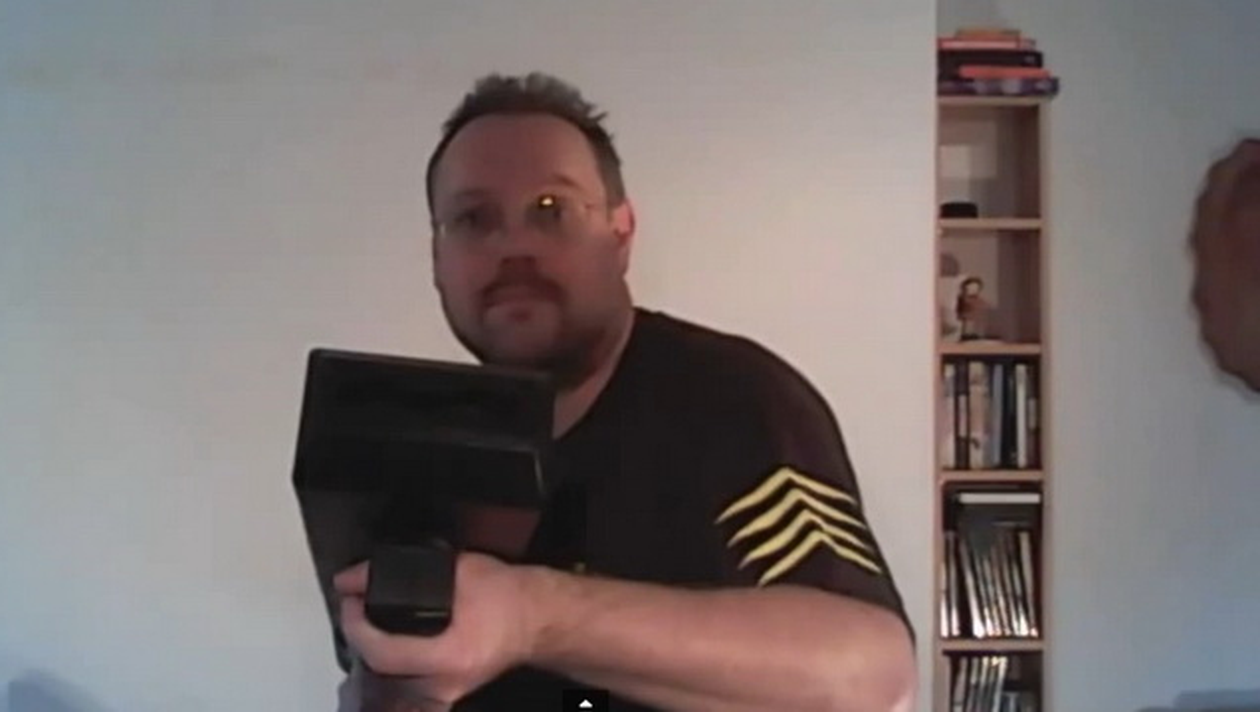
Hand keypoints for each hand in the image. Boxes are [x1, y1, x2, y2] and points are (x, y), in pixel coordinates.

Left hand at [334, 551, 548, 710]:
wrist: (535, 617)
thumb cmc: (505, 595)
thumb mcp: (459, 570)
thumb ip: (404, 573)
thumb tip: (353, 577)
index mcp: (451, 655)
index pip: (384, 653)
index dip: (357, 627)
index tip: (351, 600)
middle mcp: (445, 683)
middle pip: (380, 671)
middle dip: (359, 637)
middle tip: (355, 608)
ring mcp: (445, 693)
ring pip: (389, 682)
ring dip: (372, 653)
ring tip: (367, 624)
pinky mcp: (445, 692)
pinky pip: (404, 686)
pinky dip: (390, 666)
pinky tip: (386, 646)